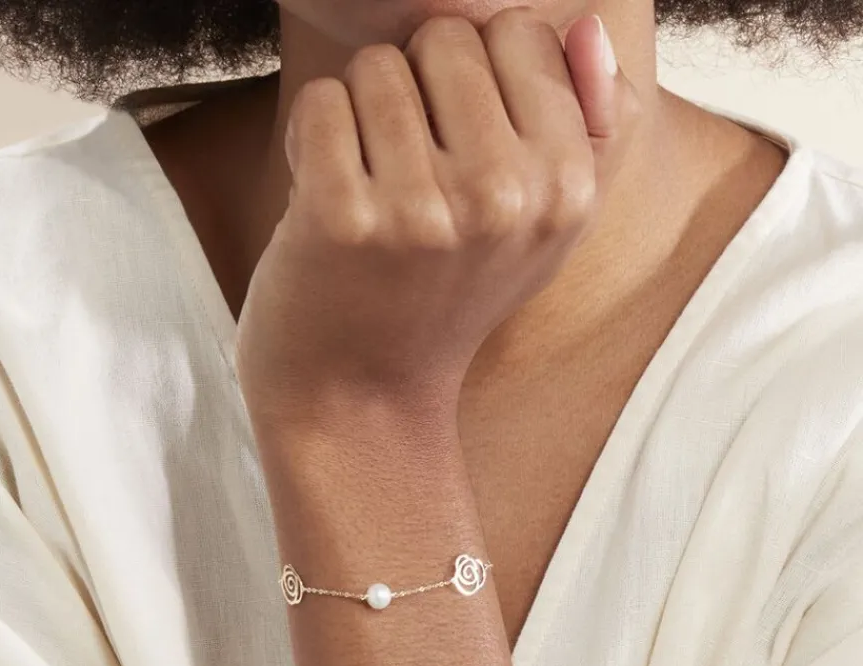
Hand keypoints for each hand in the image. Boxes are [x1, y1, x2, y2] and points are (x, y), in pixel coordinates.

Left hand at [235, 8, 639, 431]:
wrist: (361, 398)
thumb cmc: (444, 302)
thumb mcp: (542, 233)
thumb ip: (587, 131)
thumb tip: (586, 28)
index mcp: (567, 189)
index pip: (518, 32)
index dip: (473, 79)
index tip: (457, 147)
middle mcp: (504, 198)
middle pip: (445, 38)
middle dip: (414, 91)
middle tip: (406, 174)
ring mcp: (422, 211)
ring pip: (376, 67)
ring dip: (358, 120)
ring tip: (368, 192)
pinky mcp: (342, 219)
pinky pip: (320, 103)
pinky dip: (309, 142)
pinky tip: (323, 200)